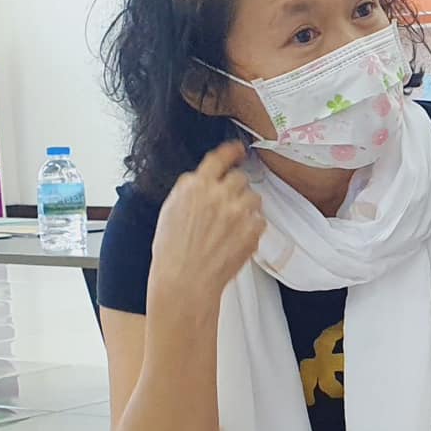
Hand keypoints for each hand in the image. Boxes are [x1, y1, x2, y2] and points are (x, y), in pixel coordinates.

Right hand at [148, 141, 263, 308]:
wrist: (185, 280)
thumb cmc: (172, 252)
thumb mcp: (170, 211)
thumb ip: (188, 190)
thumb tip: (199, 181)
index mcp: (195, 186)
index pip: (219, 159)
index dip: (231, 151)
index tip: (238, 150)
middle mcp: (218, 194)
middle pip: (240, 178)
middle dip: (236, 188)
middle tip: (230, 204)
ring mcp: (238, 211)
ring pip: (253, 197)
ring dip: (246, 207)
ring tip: (232, 226)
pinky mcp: (252, 228)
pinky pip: (260, 219)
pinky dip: (253, 226)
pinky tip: (237, 238)